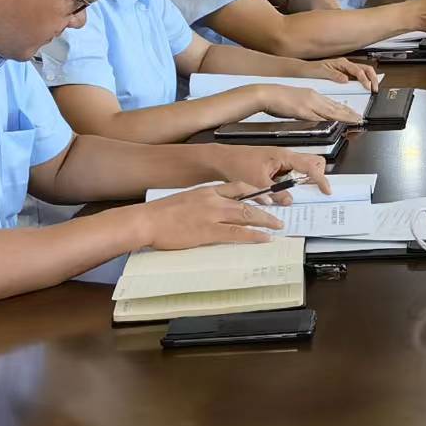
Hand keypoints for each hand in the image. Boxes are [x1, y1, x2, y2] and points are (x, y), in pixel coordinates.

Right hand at [135, 183, 283, 249]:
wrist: (146, 220)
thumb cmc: (160, 214)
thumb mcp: (185, 201)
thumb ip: (202, 204)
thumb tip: (212, 211)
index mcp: (207, 191)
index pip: (238, 187)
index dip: (256, 191)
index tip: (268, 196)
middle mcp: (213, 200)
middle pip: (248, 201)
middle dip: (267, 207)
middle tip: (279, 214)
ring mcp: (213, 215)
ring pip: (247, 215)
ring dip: (266, 221)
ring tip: (278, 226)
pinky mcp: (209, 231)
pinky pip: (238, 233)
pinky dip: (254, 235)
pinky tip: (264, 238)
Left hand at [204, 145, 330, 195]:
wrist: (220, 159)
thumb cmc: (237, 164)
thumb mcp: (257, 182)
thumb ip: (276, 192)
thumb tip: (290, 201)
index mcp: (284, 156)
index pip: (311, 165)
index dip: (321, 179)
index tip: (326, 191)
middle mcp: (285, 156)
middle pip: (313, 163)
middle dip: (316, 177)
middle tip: (312, 191)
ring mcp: (281, 160)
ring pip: (303, 169)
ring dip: (303, 181)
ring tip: (295, 193)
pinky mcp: (275, 165)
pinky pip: (291, 173)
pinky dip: (292, 183)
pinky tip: (283, 192)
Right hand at [243, 83, 363, 124]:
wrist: (267, 94)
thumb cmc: (278, 98)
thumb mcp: (298, 102)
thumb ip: (309, 109)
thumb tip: (317, 116)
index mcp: (312, 95)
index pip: (332, 103)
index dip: (344, 110)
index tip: (354, 114)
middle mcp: (314, 98)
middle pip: (335, 107)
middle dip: (349, 114)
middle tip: (360, 118)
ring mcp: (309, 104)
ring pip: (331, 110)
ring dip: (344, 116)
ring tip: (355, 120)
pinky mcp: (302, 110)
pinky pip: (319, 115)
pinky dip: (329, 118)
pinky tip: (337, 121)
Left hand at [304, 58, 381, 89]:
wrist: (303, 71)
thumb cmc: (311, 70)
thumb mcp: (321, 72)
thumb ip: (334, 75)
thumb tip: (346, 80)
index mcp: (341, 63)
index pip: (358, 70)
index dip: (365, 79)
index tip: (368, 87)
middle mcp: (345, 65)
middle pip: (365, 69)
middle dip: (373, 78)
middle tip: (375, 88)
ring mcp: (345, 69)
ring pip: (363, 72)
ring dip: (370, 79)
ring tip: (373, 89)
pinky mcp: (344, 74)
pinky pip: (357, 77)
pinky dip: (363, 82)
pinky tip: (364, 88)